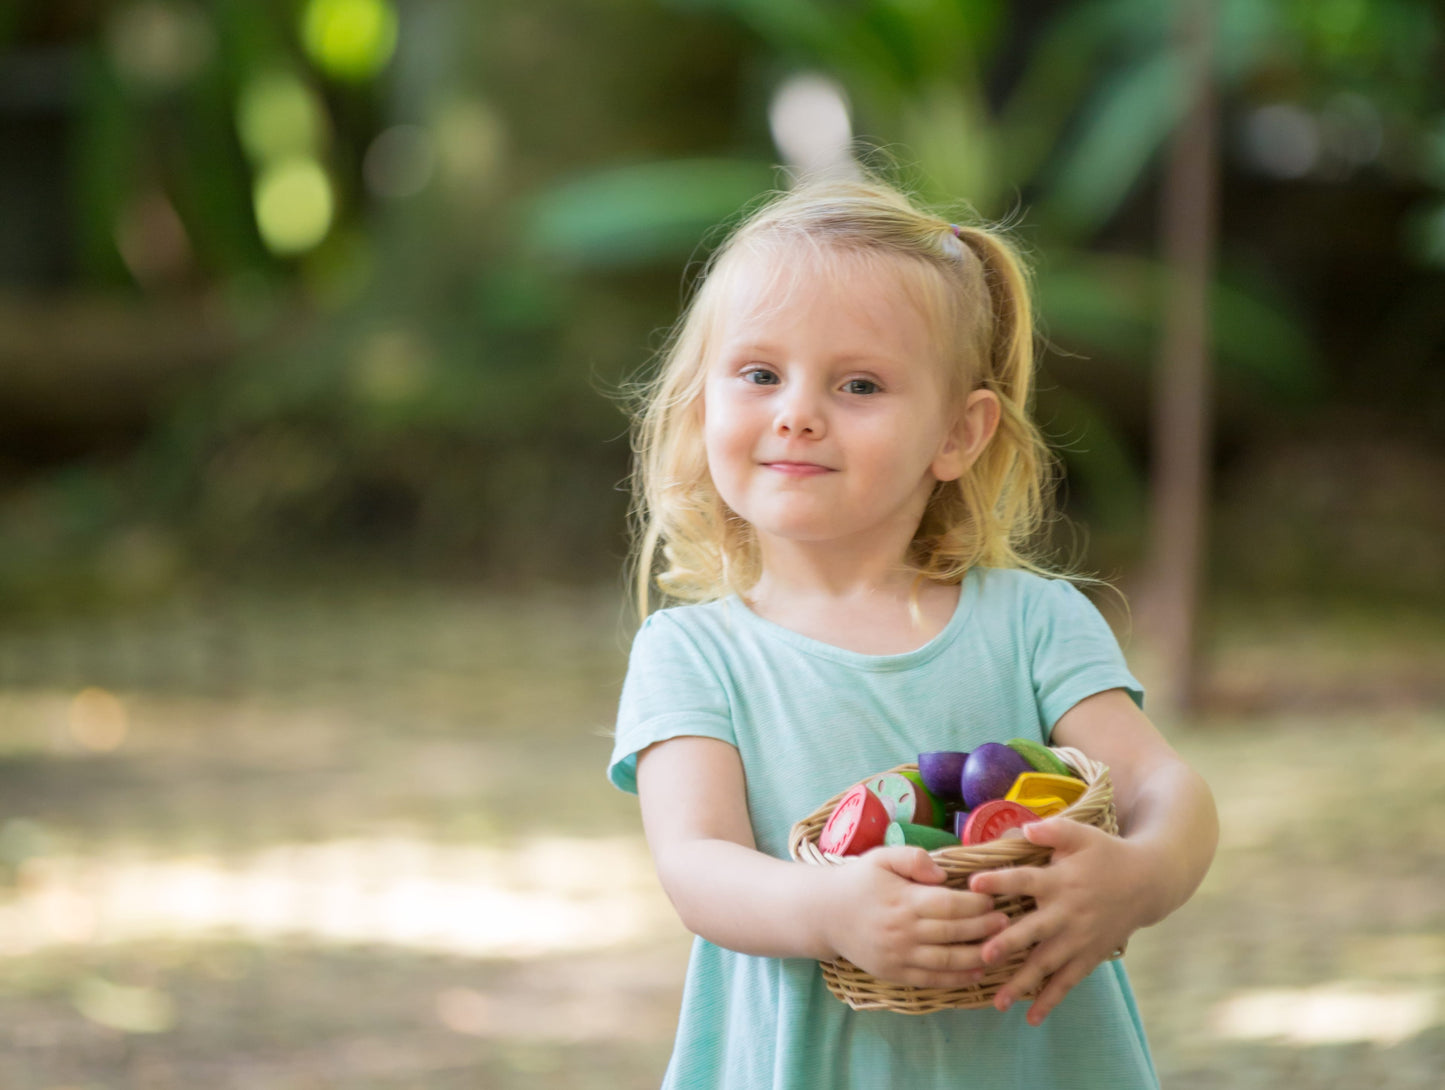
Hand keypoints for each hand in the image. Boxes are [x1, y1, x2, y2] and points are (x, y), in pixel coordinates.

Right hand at [821, 846, 1010, 988]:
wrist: (824, 913)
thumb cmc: (858, 881)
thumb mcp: (881, 857)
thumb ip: (913, 858)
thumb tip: (943, 873)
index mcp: (902, 899)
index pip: (949, 904)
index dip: (975, 904)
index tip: (994, 899)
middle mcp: (903, 930)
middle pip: (953, 932)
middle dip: (984, 928)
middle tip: (1007, 922)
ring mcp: (899, 955)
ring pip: (947, 960)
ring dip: (978, 956)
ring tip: (1000, 947)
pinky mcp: (894, 973)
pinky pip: (932, 980)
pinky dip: (957, 979)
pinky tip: (976, 972)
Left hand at [968, 819, 1149, 1024]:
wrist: (1147, 883)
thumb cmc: (1106, 854)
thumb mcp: (1082, 834)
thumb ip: (1053, 830)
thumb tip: (1024, 828)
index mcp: (1060, 881)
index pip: (1025, 880)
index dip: (1000, 882)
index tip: (973, 885)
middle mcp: (1067, 913)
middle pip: (1033, 931)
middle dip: (1008, 944)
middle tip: (983, 955)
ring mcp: (1078, 939)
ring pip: (1047, 964)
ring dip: (1022, 983)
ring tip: (997, 1002)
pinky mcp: (1089, 956)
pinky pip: (1068, 981)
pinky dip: (1051, 1000)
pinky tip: (1032, 1018)